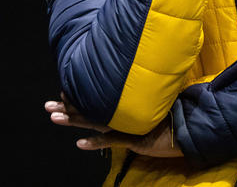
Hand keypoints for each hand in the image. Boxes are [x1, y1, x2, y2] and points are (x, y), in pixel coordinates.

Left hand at [45, 93, 182, 157]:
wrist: (188, 127)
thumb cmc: (170, 117)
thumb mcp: (150, 106)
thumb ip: (136, 101)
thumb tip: (127, 95)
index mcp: (123, 105)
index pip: (96, 99)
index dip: (79, 97)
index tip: (62, 91)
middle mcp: (122, 112)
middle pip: (90, 109)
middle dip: (67, 107)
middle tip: (47, 105)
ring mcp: (127, 125)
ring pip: (95, 121)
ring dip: (73, 119)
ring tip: (54, 117)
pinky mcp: (135, 138)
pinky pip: (112, 140)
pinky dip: (96, 142)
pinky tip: (79, 144)